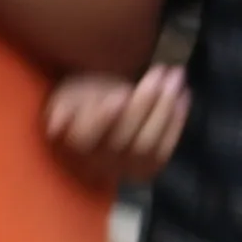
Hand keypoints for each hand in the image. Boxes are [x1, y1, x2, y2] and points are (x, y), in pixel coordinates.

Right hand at [39, 65, 185, 190]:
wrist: (102, 116)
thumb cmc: (84, 100)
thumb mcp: (69, 95)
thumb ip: (64, 106)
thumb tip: (56, 125)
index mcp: (73, 143)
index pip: (86, 136)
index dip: (104, 118)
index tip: (121, 94)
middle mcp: (97, 162)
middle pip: (124, 138)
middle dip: (145, 102)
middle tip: (161, 71)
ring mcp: (123, 168)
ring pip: (147, 145)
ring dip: (165, 109)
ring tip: (176, 76)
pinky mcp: (145, 169)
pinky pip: (164, 151)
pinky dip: (177, 122)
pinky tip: (184, 95)